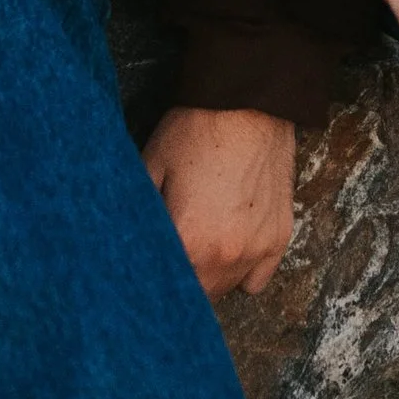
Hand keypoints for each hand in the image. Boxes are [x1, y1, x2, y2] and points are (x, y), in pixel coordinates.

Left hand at [142, 106, 296, 297]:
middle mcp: (224, 256)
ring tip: (196, 249)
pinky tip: (229, 247)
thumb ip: (137, 213)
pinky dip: (242, 272)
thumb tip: (119, 242)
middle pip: (195, 296)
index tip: (141, 272)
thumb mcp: (149, 166)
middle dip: (178, 283)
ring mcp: (256, 249)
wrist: (249, 101)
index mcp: (187, 242)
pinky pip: (257, 280)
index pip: (162, 286)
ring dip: (208, 278)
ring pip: (225, 289)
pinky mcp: (279, 237)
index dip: (149, 280)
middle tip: (167, 258)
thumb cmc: (195, 130)